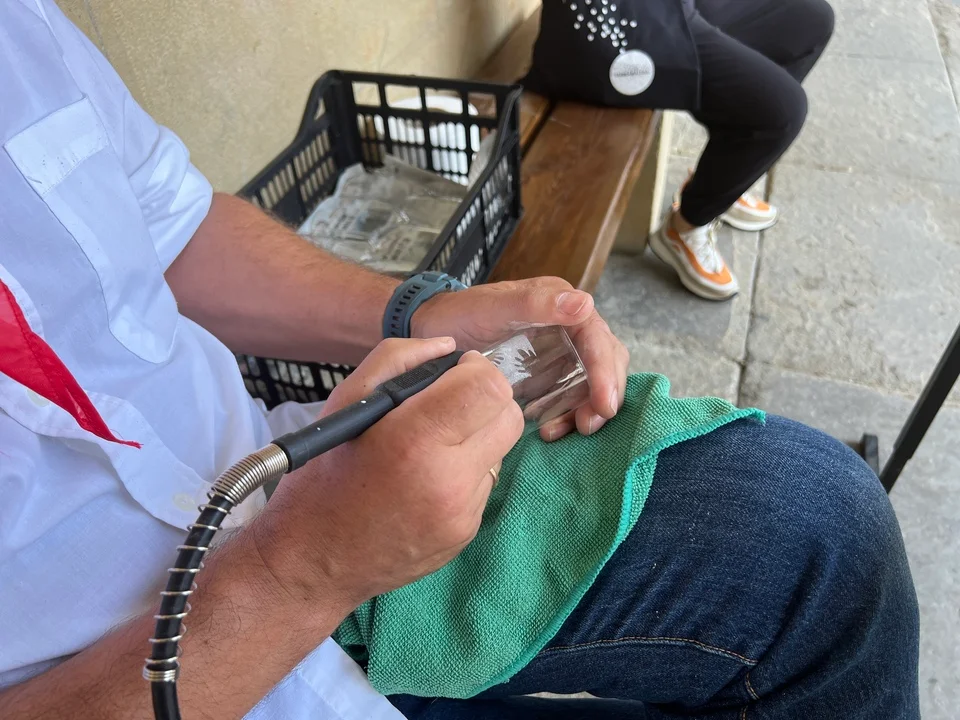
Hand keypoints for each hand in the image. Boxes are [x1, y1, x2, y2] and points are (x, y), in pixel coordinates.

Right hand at [253, 337, 522, 612]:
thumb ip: (398, 359)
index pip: (490, 389)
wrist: (311, 562)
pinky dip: (465, 472)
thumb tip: (449, 346)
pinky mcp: (466, 533)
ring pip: (501, 450)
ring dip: (477, 438)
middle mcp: (447, 479)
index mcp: (414, 439)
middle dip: (486, 401)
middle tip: (450, 404)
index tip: (456, 374)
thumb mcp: (345, 402)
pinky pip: (485, 484)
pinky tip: (426, 480)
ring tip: (430, 447)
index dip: (478, 371)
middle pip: (509, 417)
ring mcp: (462, 511)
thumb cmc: (322, 476)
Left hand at [411, 277, 629, 440]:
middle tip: (588, 425)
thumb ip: (535, 304)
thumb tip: (585, 303)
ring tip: (559, 431)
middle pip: (606, 361)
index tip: (603, 403)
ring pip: (592, 383)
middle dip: (604, 394)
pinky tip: (547, 430)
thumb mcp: (492, 307)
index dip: (605, 371)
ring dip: (586, 409)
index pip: (598, 338)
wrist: (431, 332)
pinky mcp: (547, 376)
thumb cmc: (459, 314)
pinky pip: (570, 397)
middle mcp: (568, 327)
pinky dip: (567, 415)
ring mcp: (559, 353)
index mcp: (561, 304)